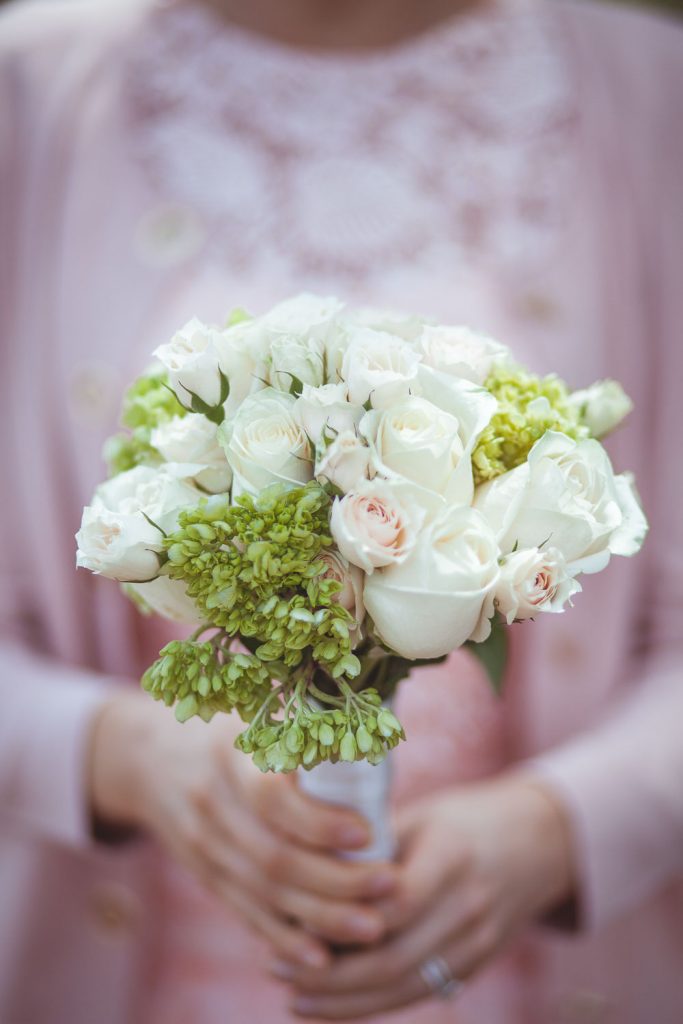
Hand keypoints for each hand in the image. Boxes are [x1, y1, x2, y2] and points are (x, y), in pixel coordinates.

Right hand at [88, 692, 396, 967]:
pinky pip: (246, 913)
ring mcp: (204, 847)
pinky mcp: (206, 876)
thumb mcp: (253, 710)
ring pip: (265, 894)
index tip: (366, 832)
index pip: (269, 797)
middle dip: (337, 880)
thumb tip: (369, 736)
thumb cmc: (225, 728)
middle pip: (273, 857)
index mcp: (228, 753)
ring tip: (374, 926)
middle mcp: (211, 803)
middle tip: (391, 884)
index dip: (317, 821)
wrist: (149, 759)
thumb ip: (301, 723)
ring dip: (323, 917)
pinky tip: (323, 957)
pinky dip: (285, 938)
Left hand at [284, 774, 574, 1017]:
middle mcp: (469, 905)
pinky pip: (418, 993)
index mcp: (453, 855)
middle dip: (330, 972)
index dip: (342, 920)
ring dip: (342, 999)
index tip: (291, 918)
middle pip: (395, 957)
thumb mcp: (422, 816)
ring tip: (292, 993)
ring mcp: (478, 942)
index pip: (396, 902)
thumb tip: (302, 868)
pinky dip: (370, 1003)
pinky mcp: (475, 965)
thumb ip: (373, 846)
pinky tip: (328, 1003)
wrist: (540, 842)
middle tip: (277, 965)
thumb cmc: (464, 819)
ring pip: (404, 987)